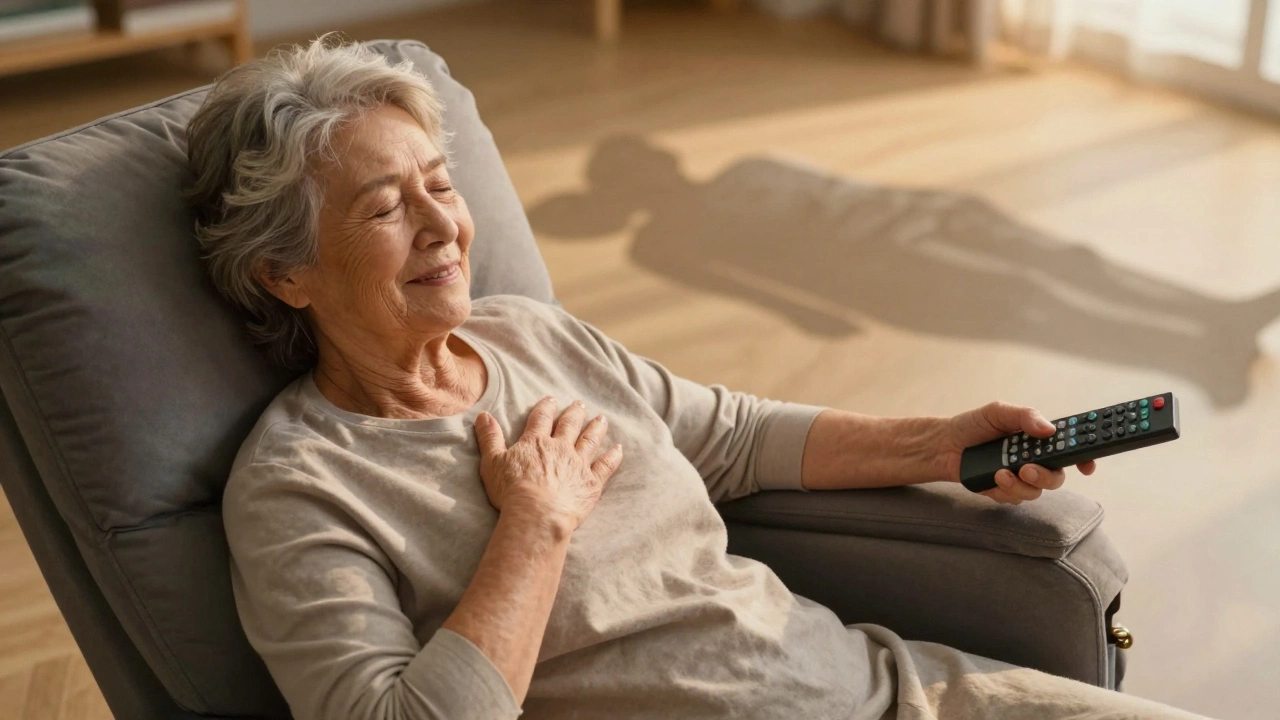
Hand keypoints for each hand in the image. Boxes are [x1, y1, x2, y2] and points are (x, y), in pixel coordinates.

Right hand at [474, 396, 622, 530]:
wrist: (537, 515)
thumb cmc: (511, 491)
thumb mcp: (492, 462)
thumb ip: (489, 438)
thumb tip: (483, 416)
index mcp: (536, 442)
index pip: (542, 418)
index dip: (547, 408)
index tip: (552, 400)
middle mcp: (560, 448)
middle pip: (570, 425)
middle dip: (575, 413)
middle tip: (580, 404)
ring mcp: (578, 464)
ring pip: (590, 440)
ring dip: (596, 428)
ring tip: (601, 419)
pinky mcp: (591, 483)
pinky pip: (605, 465)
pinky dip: (613, 456)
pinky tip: (618, 449)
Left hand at [937, 401, 1096, 504]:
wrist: (944, 443)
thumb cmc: (974, 425)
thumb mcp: (999, 412)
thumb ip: (1025, 417)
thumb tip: (1049, 430)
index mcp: (1038, 440)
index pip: (1068, 450)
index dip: (1083, 459)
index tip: (1086, 466)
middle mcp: (1033, 460)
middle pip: (1056, 476)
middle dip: (1047, 475)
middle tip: (1028, 468)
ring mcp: (1019, 478)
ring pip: (1036, 491)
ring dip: (1022, 485)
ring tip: (1002, 472)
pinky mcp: (1002, 491)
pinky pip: (1014, 498)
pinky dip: (1005, 490)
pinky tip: (993, 478)